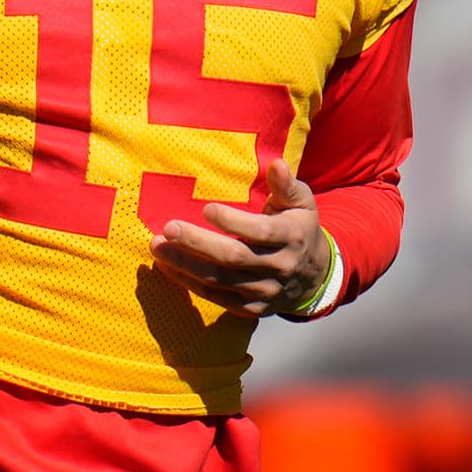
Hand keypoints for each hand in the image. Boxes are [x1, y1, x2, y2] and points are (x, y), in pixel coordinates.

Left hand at [149, 158, 329, 318]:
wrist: (314, 277)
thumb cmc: (298, 229)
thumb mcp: (301, 203)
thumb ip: (286, 185)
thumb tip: (276, 163)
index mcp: (292, 237)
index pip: (260, 231)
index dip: (233, 222)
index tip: (206, 209)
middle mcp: (280, 267)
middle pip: (233, 257)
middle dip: (198, 243)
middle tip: (168, 228)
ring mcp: (265, 291)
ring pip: (219, 280)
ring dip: (184, 264)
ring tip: (157, 247)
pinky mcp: (252, 308)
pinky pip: (216, 297)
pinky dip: (189, 283)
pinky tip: (167, 266)